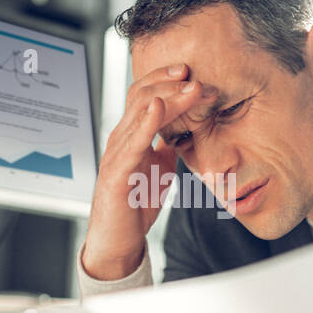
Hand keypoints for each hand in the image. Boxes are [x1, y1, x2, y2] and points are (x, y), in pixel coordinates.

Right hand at [82, 63, 215, 279]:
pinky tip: (158, 108)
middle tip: (196, 77)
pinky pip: (131, 143)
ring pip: (138, 113)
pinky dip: (145, 123)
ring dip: (169, 97)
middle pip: (141, 96)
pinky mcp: (116, 173)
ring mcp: (116, 154)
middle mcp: (120, 138)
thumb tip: (186, 128)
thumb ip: (168, 145)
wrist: (119, 240)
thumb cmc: (135, 204)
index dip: (165, 78)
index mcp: (131, 135)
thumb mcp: (160, 168)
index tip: (191, 72)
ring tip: (191, 88)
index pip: (144, 94)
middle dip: (170, 83)